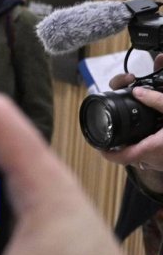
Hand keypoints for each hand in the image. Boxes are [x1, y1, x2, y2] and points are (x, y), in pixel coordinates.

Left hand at [100, 55, 162, 189]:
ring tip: (133, 130)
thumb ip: (157, 100)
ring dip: (134, 145)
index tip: (97, 143)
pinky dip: (148, 145)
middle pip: (127, 155)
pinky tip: (153, 133)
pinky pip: (151, 156)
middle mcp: (154, 160)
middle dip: (119, 144)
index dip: (104, 151)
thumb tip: (138, 91)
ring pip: (139, 156)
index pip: (119, 157)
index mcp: (153, 148)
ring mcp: (160, 163)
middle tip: (115, 131)